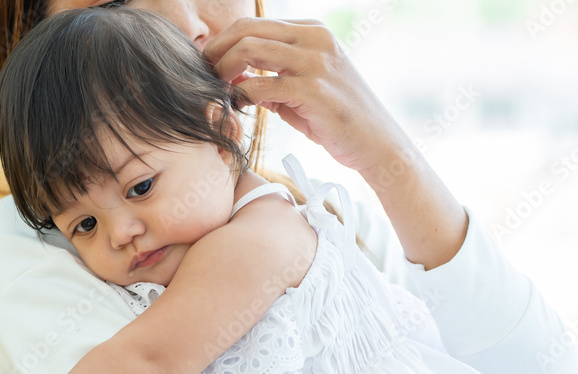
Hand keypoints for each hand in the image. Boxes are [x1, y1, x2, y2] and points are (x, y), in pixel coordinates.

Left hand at [206, 17, 468, 269]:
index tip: (206, 65)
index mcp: (313, 32)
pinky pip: (260, 84)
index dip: (223, 42)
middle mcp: (315, 39)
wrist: (376, 145)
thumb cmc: (336, 120)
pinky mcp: (312, 90)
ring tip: (216, 92)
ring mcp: (315, 62)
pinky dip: (241, 95)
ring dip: (223, 71)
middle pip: (247, 30)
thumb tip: (233, 77)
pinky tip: (238, 107)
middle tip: (201, 76)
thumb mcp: (303, 90)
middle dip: (216, 52)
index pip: (254, 24)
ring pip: (249, 50)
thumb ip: (271, 78)